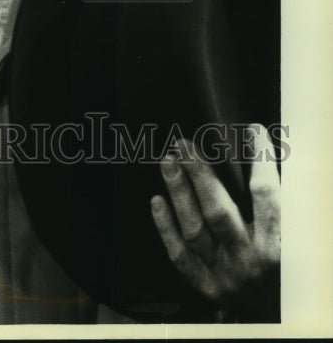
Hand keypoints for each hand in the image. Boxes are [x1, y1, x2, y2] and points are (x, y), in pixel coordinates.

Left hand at [150, 125, 279, 320]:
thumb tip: (263, 149)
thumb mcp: (290, 235)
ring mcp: (224, 273)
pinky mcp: (204, 284)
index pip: (266, 196)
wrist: (273, 315)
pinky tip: (156, 199)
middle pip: (219, 211)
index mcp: (277, 245)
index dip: (260, 160)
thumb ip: (277, 202)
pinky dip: (165, 227)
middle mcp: (249, 260)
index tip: (252, 132)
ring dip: (179, 191)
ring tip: (167, 160)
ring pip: (195, 229)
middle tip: (183, 142)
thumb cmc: (281, 264)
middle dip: (200, 173)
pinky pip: (179, 255)